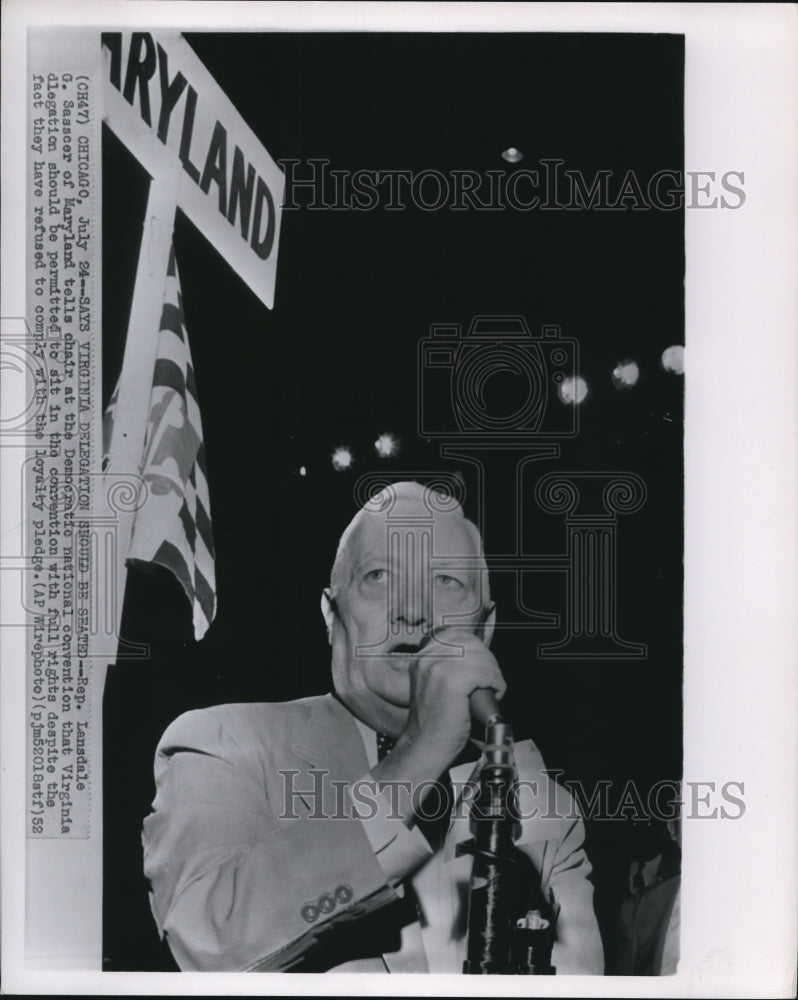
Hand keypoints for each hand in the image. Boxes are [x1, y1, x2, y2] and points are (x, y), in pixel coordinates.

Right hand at [396, 627, 505, 773]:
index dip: (475, 646)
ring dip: (493, 672)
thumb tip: (477, 656)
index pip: (455, 634)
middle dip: (488, 659)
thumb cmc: (433, 722)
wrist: (424, 746)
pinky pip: (485, 672)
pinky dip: (496, 682)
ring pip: (481, 656)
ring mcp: (438, 668)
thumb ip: (447, 667)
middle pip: (471, 642)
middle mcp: (427, 658)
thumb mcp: (433, 685)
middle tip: (491, 680)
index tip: (482, 663)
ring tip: (493, 688)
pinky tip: (495, 693)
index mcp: (422, 658)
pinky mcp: (452, 682)